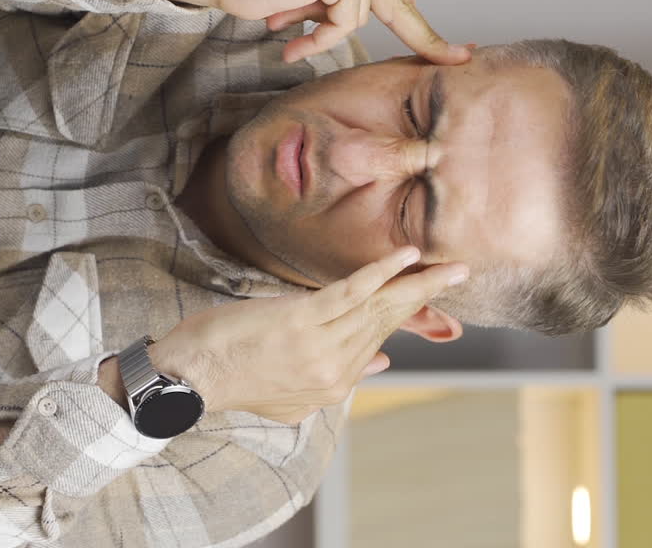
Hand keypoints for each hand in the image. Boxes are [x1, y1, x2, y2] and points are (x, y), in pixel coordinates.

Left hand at [148, 247, 467, 423]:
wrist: (191, 378)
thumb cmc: (234, 377)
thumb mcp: (292, 396)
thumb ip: (338, 379)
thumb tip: (382, 360)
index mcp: (335, 383)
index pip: (380, 338)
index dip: (406, 311)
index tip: (428, 288)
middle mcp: (336, 367)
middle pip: (389, 321)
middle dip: (427, 295)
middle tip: (461, 272)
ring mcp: (320, 344)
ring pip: (380, 307)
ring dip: (417, 281)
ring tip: (449, 265)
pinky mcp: (302, 321)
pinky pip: (352, 292)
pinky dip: (382, 271)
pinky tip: (406, 256)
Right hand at [159, 0, 471, 64]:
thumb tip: (407, 2)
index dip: (426, 30)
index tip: (460, 53)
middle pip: (388, 7)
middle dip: (417, 38)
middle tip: (461, 56)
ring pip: (360, 17)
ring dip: (324, 30)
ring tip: (287, 19)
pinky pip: (343, 21)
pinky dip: (317, 32)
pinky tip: (286, 22)